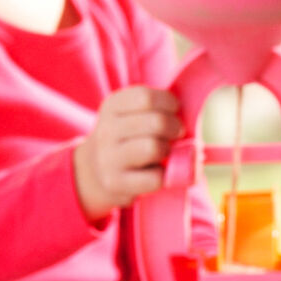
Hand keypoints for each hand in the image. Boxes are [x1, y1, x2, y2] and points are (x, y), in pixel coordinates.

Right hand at [73, 86, 180, 220]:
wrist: (93, 172)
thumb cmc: (126, 139)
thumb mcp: (130, 115)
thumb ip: (155, 110)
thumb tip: (187, 119)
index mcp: (112, 106)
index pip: (146, 97)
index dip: (169, 103)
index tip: (174, 110)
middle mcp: (107, 130)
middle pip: (156, 122)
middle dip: (174, 128)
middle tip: (175, 134)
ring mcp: (108, 158)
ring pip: (154, 148)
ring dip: (167, 151)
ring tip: (163, 153)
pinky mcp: (116, 183)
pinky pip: (155, 178)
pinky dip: (163, 176)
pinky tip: (156, 172)